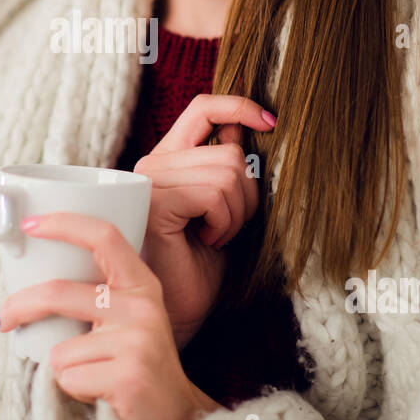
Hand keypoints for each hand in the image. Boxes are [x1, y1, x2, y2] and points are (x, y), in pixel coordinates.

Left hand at [0, 211, 215, 419]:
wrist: (177, 417)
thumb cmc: (138, 366)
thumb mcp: (127, 320)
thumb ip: (97, 298)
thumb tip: (31, 288)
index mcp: (140, 285)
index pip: (104, 237)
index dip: (65, 223)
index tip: (31, 225)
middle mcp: (141, 307)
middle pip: (59, 293)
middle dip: (20, 306)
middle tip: (4, 319)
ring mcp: (136, 340)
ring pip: (59, 350)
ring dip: (64, 369)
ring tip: (94, 378)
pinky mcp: (127, 375)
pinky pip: (68, 378)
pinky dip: (72, 391)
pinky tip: (100, 396)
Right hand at [132, 94, 275, 351]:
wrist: (178, 313)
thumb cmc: (199, 268)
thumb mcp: (223, 208)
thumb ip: (225, 166)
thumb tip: (248, 122)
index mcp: (168, 159)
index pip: (203, 108)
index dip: (239, 106)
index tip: (270, 121)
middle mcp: (152, 164)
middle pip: (228, 150)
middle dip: (246, 194)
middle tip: (227, 228)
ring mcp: (149, 182)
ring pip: (225, 173)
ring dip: (236, 213)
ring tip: (215, 237)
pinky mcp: (154, 203)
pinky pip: (213, 194)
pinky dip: (224, 222)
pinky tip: (206, 242)